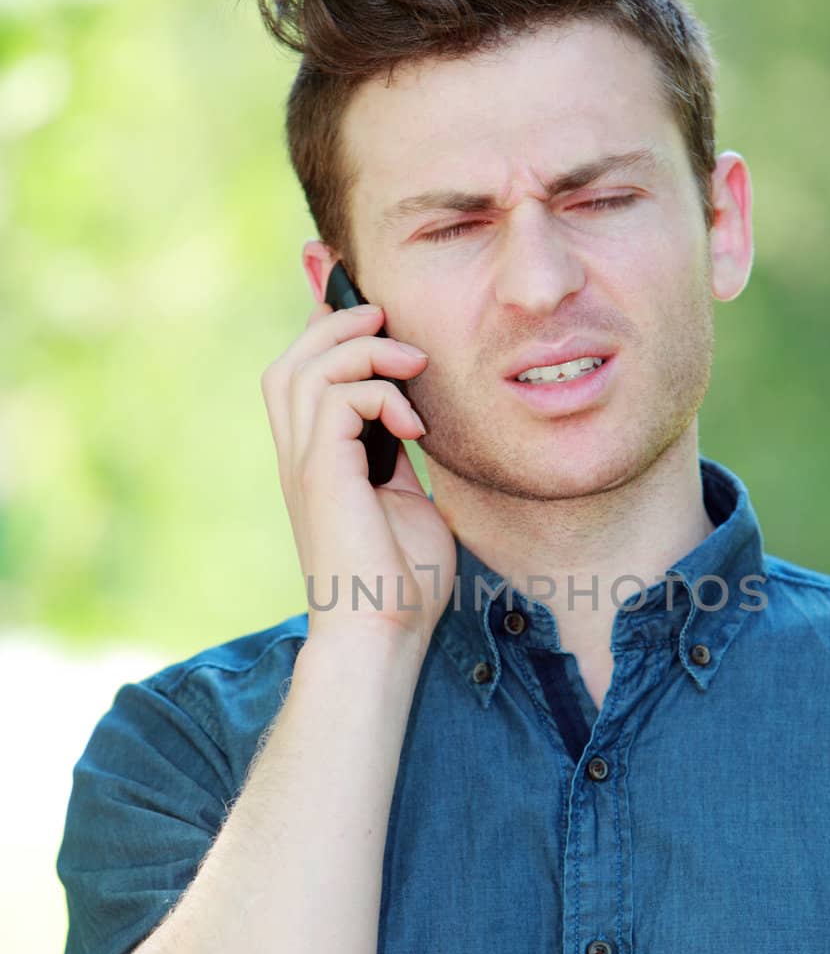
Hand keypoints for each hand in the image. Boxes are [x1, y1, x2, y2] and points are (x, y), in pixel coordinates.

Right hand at [260, 298, 456, 648]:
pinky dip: (381, 393)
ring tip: (413, 365)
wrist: (383, 634)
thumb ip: (398, 456)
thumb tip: (411, 417)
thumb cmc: (401, 584)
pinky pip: (339, 397)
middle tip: (393, 327)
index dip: (329, 334)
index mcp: (316, 462)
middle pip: (290, 361)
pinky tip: (415, 428)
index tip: (380, 318)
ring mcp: (304, 464)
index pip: (302, 376)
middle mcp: (299, 457)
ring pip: (308, 367)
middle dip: (339, 325)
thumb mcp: (407, 501)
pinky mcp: (321, 474)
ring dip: (366, 350)